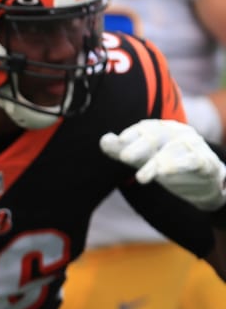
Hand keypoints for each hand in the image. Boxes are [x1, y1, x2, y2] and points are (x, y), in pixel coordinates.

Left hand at [101, 119, 225, 209]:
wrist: (203, 180)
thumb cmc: (167, 162)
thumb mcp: (142, 157)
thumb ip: (121, 149)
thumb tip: (103, 140)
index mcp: (161, 129)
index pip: (144, 128)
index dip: (131, 134)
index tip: (119, 142)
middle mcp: (177, 133)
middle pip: (157, 136)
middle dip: (140, 146)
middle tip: (124, 157)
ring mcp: (194, 146)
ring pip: (174, 149)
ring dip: (158, 161)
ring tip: (142, 176)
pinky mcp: (206, 162)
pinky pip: (195, 161)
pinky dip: (181, 165)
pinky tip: (166, 172)